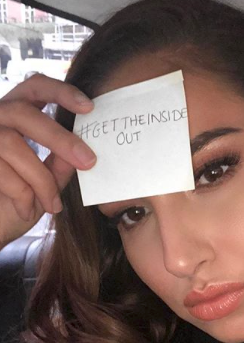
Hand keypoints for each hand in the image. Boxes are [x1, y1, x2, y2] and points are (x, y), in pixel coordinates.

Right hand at [0, 73, 95, 247]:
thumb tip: (84, 149)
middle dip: (59, 138)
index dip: (60, 91)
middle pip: (23, 113)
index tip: (89, 107)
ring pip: (11, 144)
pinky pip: (0, 170)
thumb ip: (62, 162)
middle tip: (88, 162)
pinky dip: (21, 193)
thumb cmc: (18, 199)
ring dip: (40, 178)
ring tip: (53, 204)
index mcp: (16, 115)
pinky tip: (28, 210)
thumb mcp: (48, 180)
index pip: (34, 87)